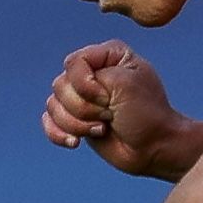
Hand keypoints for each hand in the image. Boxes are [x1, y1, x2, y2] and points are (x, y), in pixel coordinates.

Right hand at [42, 41, 202, 176]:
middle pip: (60, 86)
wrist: (154, 147)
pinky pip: (48, 121)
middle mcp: (92, 73)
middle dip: (84, 108)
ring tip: (102, 129)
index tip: (109, 99)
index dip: (85, 85)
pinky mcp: (74, 119)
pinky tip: (75, 142)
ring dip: (77, 124)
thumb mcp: (124, 83)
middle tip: (111, 114)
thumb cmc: (146, 113)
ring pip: (53, 106)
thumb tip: (59, 93)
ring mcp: (82, 97)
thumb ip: (88, 77)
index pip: (73, 63)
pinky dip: (58, 134)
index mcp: (107, 56)